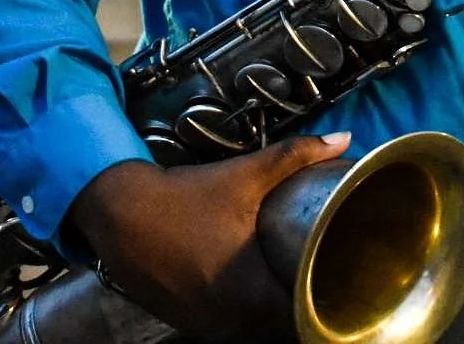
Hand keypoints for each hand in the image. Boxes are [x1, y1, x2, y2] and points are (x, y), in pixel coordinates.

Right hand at [68, 131, 351, 342]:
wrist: (120, 212)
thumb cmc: (184, 197)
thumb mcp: (244, 174)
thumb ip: (296, 156)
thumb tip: (343, 139)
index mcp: (249, 293)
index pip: (303, 314)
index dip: (324, 297)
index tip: (337, 273)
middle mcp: (229, 321)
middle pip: (281, 325)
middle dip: (301, 300)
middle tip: (319, 268)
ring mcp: (206, 326)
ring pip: (254, 329)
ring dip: (272, 308)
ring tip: (290, 276)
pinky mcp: (188, 322)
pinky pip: (229, 326)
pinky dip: (244, 311)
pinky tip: (251, 284)